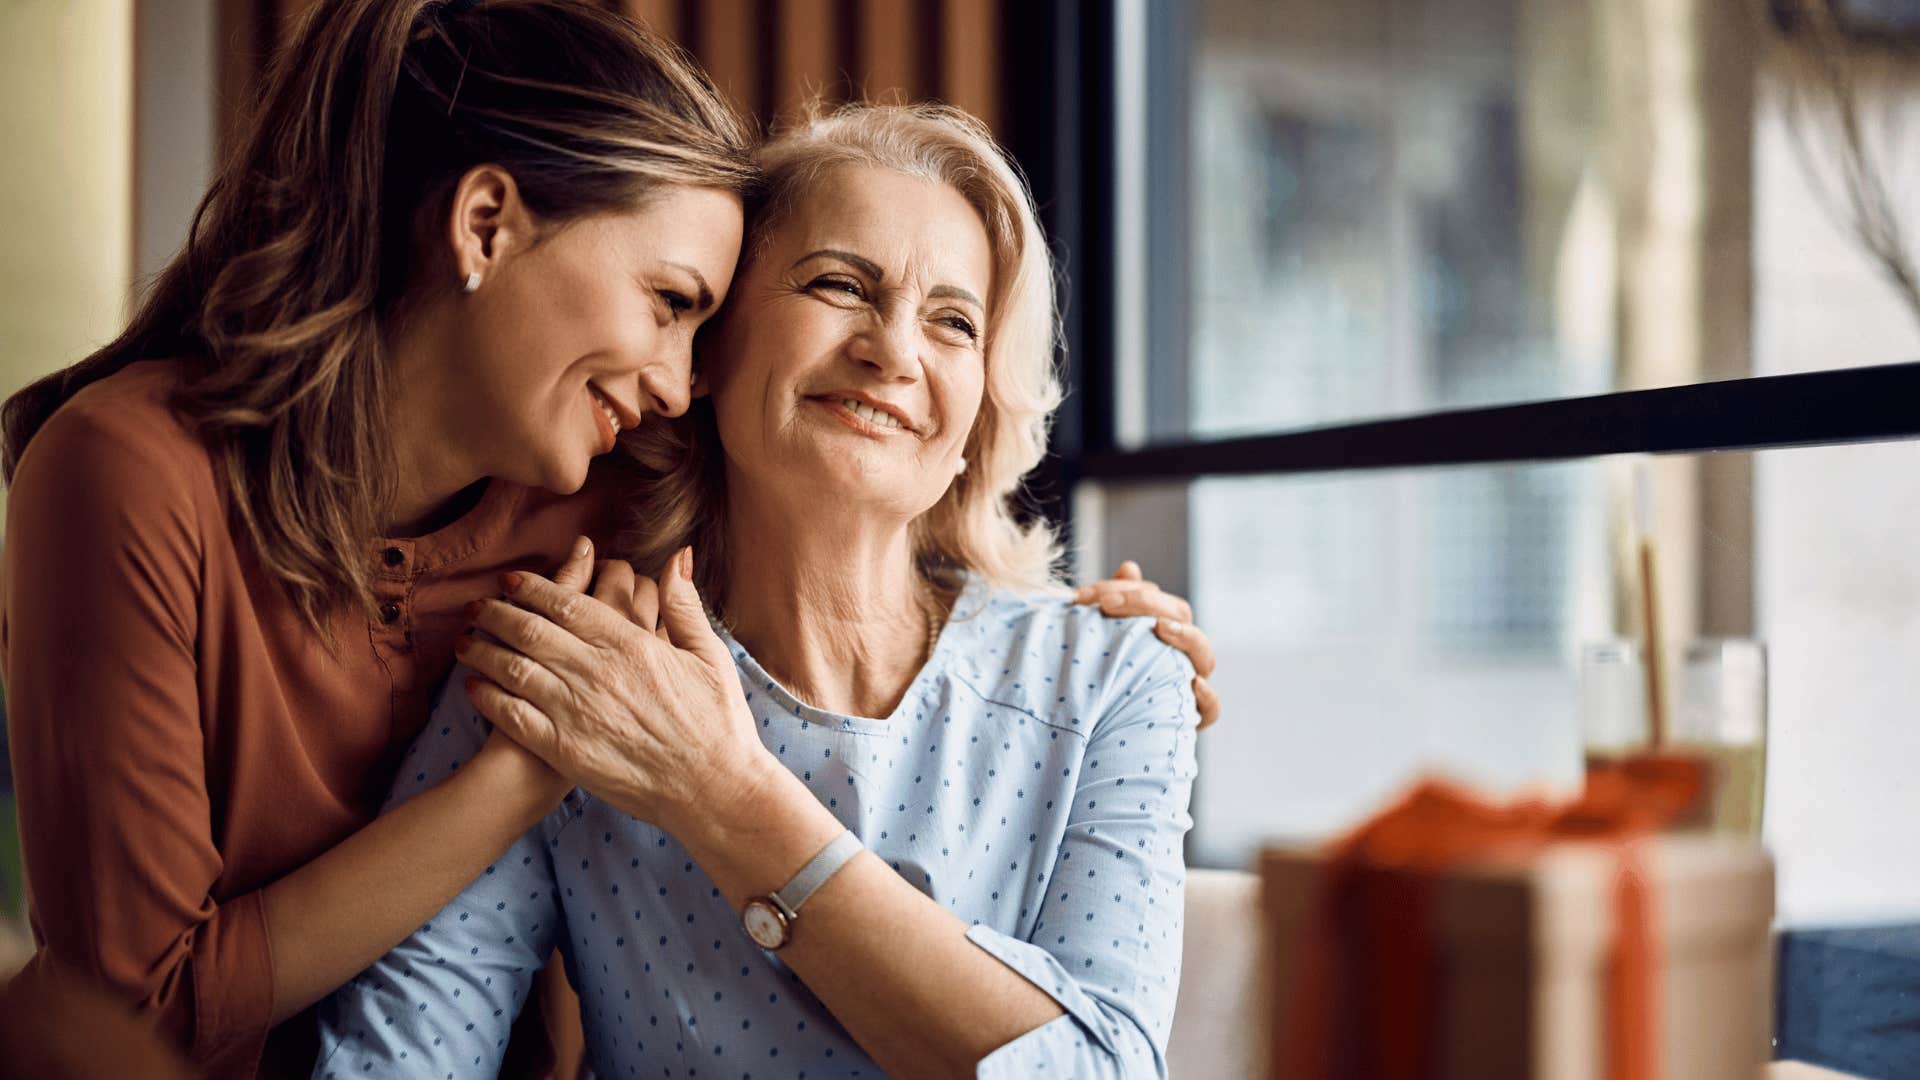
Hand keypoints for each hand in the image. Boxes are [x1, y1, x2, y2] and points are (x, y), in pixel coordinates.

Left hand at [454, 546, 766, 832]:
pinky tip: (473, 687)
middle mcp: (597, 672)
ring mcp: (577, 712)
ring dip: (482, 650)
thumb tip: (678, 555)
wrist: (713, 788)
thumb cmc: (718, 722)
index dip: (531, 588)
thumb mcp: (710, 654)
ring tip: (465, 641)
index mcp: (630, 644)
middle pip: (529, 630)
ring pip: (513, 669)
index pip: (566, 604)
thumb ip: (684, 604)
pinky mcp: (565, 750)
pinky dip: (487, 697)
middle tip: (475, 605)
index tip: (509, 580)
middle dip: (495, 612)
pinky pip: (513, 716)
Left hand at [1075, 560, 1220, 728]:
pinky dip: (1207, 697)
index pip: (1156, 599)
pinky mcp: (1188, 719)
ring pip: (1204, 656)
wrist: (1099, 734)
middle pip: (1181, 616)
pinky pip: (1211, 709)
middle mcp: (1179, 654)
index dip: (1126, 590)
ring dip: (1185, 637)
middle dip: (1145, 603)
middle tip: (1108, 605)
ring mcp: (1188, 684)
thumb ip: (1116, 603)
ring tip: (1160, 627)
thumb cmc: (1102, 679)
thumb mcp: (1103, 640)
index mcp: (1162, 630)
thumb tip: (1130, 567)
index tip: (1086, 596)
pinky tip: (1192, 683)